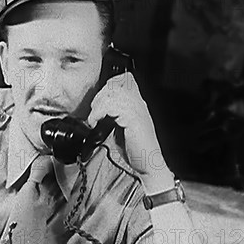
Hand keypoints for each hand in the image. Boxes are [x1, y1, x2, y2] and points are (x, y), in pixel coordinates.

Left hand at [87, 73, 173, 193]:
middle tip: (95, 111)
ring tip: (94, 118)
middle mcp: (139, 103)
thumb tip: (98, 110)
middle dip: (100, 96)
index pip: (125, 79)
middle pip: (116, 84)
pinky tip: (96, 122)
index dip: (109, 85)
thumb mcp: (121, 128)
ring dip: (98, 105)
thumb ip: (113, 116)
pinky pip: (113, 107)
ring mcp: (137, 110)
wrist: (149, 164)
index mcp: (137, 103)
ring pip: (113, 94)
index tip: (98, 101)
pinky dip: (99, 113)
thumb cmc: (136, 150)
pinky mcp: (133, 118)